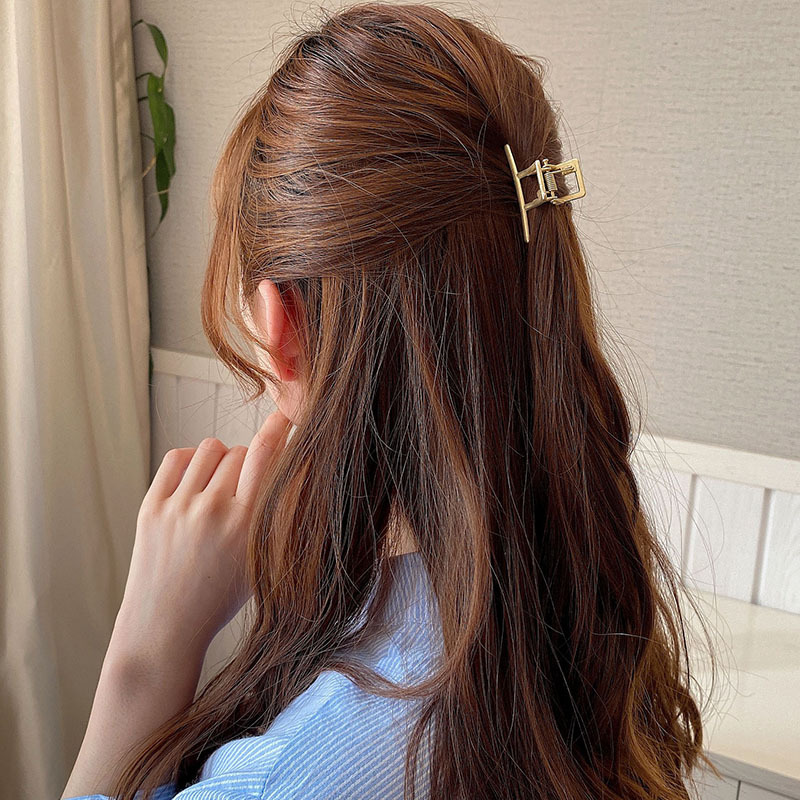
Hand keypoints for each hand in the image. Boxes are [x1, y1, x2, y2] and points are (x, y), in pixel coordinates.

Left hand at [110, 408, 293, 663]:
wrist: (164, 627)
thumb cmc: (221, 598)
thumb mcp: (263, 562)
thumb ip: (281, 517)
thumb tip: (300, 470)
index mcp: (246, 525)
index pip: (266, 455)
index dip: (278, 429)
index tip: (285, 416)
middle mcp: (212, 510)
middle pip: (239, 451)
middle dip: (246, 461)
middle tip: (243, 486)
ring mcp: (178, 507)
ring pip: (209, 449)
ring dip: (220, 459)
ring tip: (218, 484)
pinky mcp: (151, 507)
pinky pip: (176, 457)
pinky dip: (191, 461)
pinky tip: (195, 480)